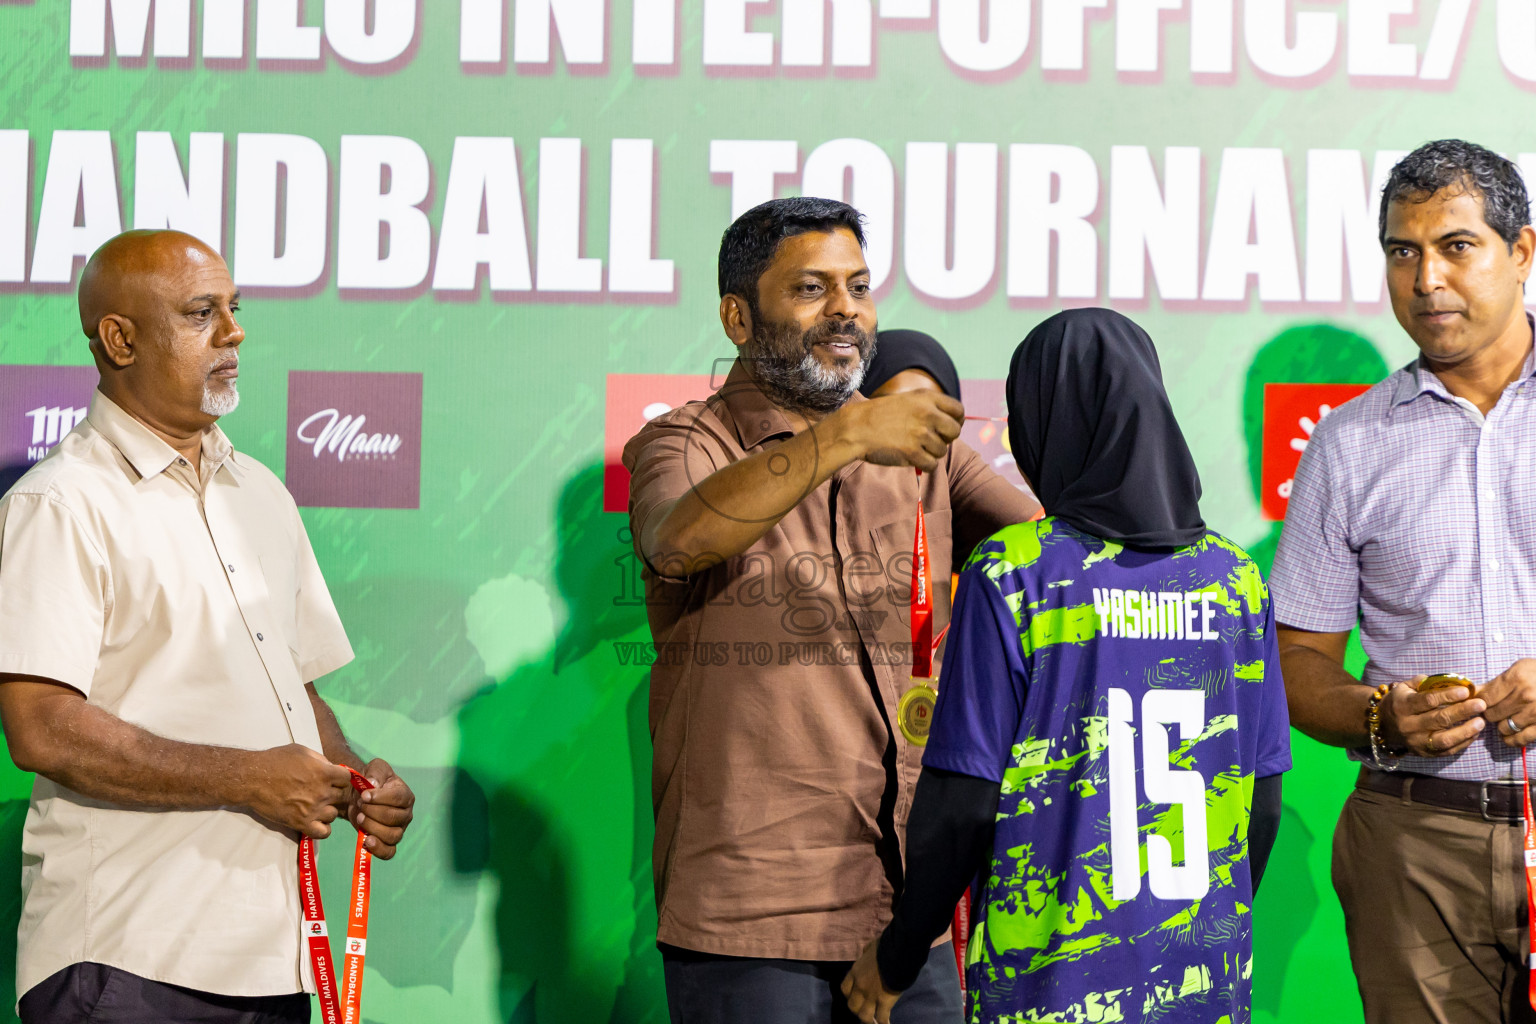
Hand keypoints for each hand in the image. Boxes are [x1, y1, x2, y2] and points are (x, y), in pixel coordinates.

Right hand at [249, 744, 353, 837]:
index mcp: (324, 773)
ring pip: (333, 814)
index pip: (347, 778)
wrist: (253, 778)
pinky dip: (323, 828)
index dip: (340, 778)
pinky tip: (316, 822)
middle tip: (321, 792)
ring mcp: (313, 810)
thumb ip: (320, 760)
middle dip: (333, 793)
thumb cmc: (275, 761)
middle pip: (341, 796)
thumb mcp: (302, 751)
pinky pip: (324, 832)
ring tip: (315, 806)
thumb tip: (331, 768)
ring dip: (327, 810)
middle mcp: (322, 792)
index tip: (332, 779)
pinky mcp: (301, 824)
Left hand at [344, 758, 413, 858]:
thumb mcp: (375, 768)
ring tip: (360, 818)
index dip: (380, 798)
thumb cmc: (371, 781)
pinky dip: (379, 850)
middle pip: (394, 818)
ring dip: (373, 828)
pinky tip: (367, 842)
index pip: (398, 798)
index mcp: (405, 795)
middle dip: (373, 812)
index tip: (364, 795)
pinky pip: (389, 852)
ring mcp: (398, 830)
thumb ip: (376, 773)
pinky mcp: (388, 843)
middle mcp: (406, 814)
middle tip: (360, 805)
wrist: (360, 796)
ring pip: (392, 836)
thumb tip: (373, 784)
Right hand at [837, 391, 963, 471]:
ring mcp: (920, 434)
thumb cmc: (880, 416)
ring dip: (930, 453)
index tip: (947, 428)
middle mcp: (927, 414)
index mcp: (927, 398)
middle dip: (946, 439)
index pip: (958, 411)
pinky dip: (924, 465)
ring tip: (913, 447)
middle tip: (932, 441)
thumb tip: (952, 423)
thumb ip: (929, 407)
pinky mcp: (913, 452)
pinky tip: (912, 459)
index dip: (956, 421)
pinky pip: (932, 465)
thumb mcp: (907, 400)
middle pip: (955, 432)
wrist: (856, 428)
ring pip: (942, 450)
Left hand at [841, 937, 900, 1023]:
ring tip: (873, 1021)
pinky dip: (883, 1022)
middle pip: (852, 1005)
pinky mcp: (884, 1001)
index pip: (845, 989)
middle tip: (864, 1009)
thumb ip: (866, 953)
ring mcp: (871, 995)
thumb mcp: (871, 947)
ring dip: (868, 1019)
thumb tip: (866, 953)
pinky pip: (881, 1017)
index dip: (849, 995)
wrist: (897, 952)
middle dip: (857, 1009)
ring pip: (864, 1015)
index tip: (854, 996)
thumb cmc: (885, 947)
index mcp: (855, 972)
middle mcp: (860, 986)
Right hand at [1381, 678, 1485, 756]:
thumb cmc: (1399, 702)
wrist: (1383, 726)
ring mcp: (1416, 741)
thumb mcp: (1404, 687)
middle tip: (1480, 704)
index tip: (1466, 691)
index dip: (1448, 696)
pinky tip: (1474, 733)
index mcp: (1402, 706)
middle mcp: (1408, 725)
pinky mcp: (1424, 753)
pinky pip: (1447, 751)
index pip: (1428, 701)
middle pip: (1439, 719)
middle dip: (1462, 711)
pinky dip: (1463, 743)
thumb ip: (1424, 682)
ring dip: (1465, 731)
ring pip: (1444, 739)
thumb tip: (1450, 681)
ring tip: (1481, 722)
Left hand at [1475, 659, 1535, 747]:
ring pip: (1503, 728)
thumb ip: (1497, 682)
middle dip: (1490, 714)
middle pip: (1491, 714)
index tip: (1481, 704)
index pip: (1485, 698)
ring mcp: (1535, 713)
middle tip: (1495, 711)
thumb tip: (1474, 693)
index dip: (1479, 703)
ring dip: (1502, 726)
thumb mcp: (1520, 668)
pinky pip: (1521, 739)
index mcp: (1516, 679)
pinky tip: (1509, 737)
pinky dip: (1512, 740)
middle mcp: (1525, 696)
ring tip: (1506, 720)